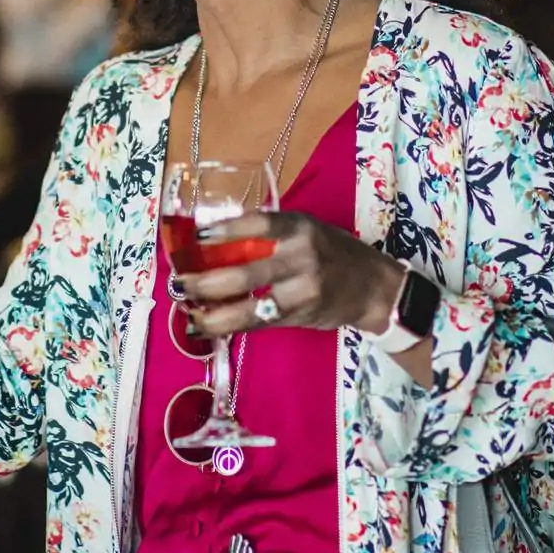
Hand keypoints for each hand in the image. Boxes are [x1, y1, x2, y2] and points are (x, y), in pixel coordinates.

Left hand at [177, 212, 407, 337]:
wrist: (374, 288)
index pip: (258, 226)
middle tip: (179, 283)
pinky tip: (209, 326)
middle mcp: (302, 258)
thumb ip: (270, 234)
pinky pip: (259, 323)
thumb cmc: (333, 253)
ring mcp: (302, 292)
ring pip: (250, 308)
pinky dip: (231, 325)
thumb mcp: (307, 230)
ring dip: (213, 313)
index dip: (225, 231)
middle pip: (246, 273)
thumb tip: (216, 241)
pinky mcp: (300, 317)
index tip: (197, 238)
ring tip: (187, 313)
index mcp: (301, 229)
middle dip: (206, 281)